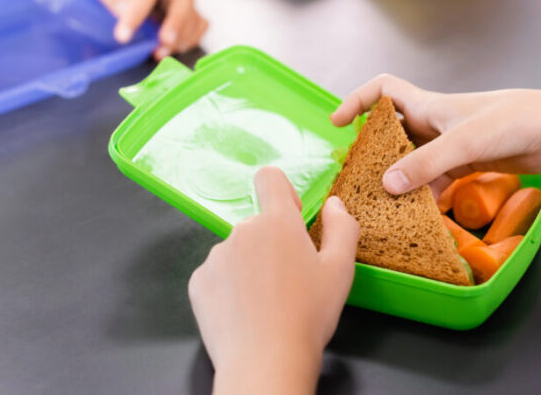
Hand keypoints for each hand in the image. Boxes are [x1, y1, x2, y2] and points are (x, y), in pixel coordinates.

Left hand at [85, 0, 207, 59]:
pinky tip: (169, 49)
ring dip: (181, 38)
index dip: (136, 14)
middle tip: (164, 43)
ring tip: (159, 53)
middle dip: (176, 23)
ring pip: (194, 14)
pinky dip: (189, 40)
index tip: (122, 36)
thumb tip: (124, 11)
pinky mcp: (190, 8)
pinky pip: (199, 25)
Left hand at [188, 167, 359, 394]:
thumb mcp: (341, 270)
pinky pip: (218, 275)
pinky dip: (230, 288)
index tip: (292, 216)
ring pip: (238, 251)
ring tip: (268, 303)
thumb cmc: (307, 317)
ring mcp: (216, 257)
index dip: (282, 192)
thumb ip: (342, 228)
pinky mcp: (199, 282)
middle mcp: (242, 231)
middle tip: (290, 281)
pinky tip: (246, 312)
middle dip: (272, 244)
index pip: (269, 178)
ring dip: (251, 267)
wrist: (265, 363)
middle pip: (258, 224)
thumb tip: (334, 205)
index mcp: (277, 223)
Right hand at [330, 75, 540, 196]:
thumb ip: (423, 164)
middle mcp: (434, 123)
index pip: (383, 91)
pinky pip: (433, 179)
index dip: (357, 101)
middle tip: (359, 174)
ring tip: (385, 202)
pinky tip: (420, 211)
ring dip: (400, 178)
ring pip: (412, 160)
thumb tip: (386, 185)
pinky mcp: (464, 164)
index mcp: (428, 105)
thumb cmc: (510, 121)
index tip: (338, 123)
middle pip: (392, 132)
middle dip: (374, 151)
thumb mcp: (461, 143)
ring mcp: (448, 144)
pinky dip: (424, 193)